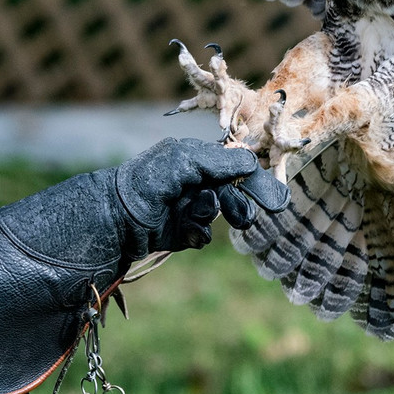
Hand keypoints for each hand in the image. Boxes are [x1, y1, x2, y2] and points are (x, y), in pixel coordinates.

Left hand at [115, 138, 288, 250]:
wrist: (117, 215)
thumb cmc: (148, 179)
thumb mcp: (185, 160)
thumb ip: (220, 161)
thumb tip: (250, 162)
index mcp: (196, 159)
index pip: (235, 168)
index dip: (255, 181)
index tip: (276, 199)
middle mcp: (195, 182)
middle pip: (232, 194)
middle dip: (238, 204)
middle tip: (243, 216)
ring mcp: (189, 208)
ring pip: (219, 215)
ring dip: (212, 215)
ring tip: (197, 215)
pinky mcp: (182, 232)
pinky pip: (202, 234)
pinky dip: (196, 232)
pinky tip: (183, 229)